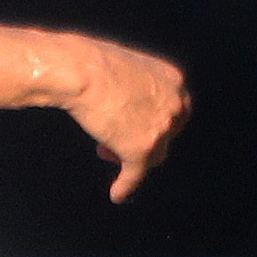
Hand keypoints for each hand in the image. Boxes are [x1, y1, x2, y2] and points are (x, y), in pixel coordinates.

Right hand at [58, 34, 191, 201]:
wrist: (81, 71)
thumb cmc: (94, 63)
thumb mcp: (129, 67)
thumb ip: (138, 87)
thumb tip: (130, 107)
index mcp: (174, 81)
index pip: (175, 111)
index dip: (156, 121)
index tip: (139, 124)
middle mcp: (174, 106)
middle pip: (166, 135)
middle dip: (143, 138)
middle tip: (118, 137)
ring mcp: (160, 130)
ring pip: (153, 156)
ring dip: (132, 157)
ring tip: (106, 151)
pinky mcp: (140, 150)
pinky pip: (135, 175)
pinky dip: (126, 186)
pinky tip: (118, 193)